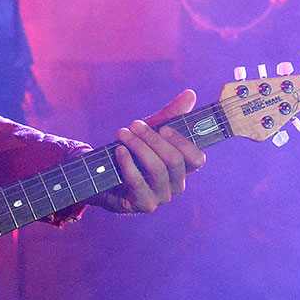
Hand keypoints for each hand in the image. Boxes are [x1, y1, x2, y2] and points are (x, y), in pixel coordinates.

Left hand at [93, 89, 205, 214]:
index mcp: (182, 167)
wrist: (102, 174)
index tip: (164, 127)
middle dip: (153, 140)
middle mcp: (176, 184)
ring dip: (139, 148)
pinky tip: (119, 151)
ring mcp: (161, 196)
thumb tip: (190, 94)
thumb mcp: (150, 131)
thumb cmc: (132, 151)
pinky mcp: (143, 205)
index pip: (197, 159)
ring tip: (123, 134)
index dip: (183, 142)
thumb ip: (170, 115)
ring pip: (157, 170)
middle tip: (135, 125)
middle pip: (175, 161)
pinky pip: (138, 183)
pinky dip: (128, 164)